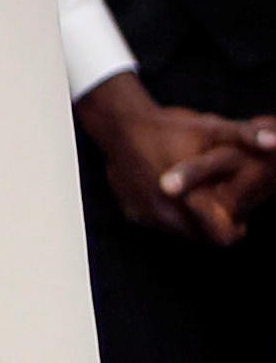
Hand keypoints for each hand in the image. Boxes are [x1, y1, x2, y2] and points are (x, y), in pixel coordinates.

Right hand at [80, 74, 275, 245]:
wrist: (118, 124)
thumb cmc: (167, 129)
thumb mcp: (210, 128)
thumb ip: (244, 137)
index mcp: (190, 200)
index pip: (223, 237)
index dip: (234, 229)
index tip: (237, 217)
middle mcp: (166, 214)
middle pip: (203, 238)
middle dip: (213, 225)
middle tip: (215, 201)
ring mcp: (147, 216)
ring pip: (180, 232)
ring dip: (190, 221)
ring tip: (194, 195)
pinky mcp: (131, 213)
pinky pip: (157, 224)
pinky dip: (167, 213)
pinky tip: (167, 191)